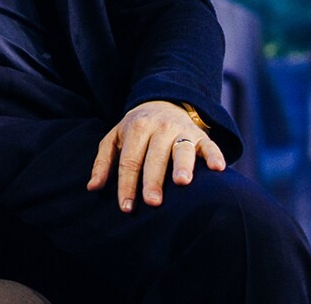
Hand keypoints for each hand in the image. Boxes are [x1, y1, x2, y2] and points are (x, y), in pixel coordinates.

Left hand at [86, 100, 225, 211]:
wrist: (163, 103)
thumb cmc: (136, 130)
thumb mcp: (115, 139)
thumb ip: (103, 162)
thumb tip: (92, 187)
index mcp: (136, 128)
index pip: (130, 160)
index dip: (127, 184)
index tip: (126, 207)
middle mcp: (159, 128)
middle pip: (155, 157)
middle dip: (153, 180)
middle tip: (152, 202)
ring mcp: (181, 130)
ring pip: (181, 149)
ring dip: (183, 165)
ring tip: (182, 182)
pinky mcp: (200, 135)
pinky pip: (209, 145)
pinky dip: (214, 155)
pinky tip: (218, 169)